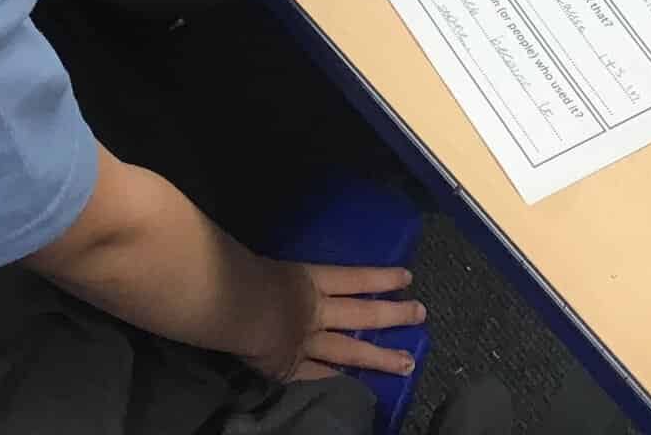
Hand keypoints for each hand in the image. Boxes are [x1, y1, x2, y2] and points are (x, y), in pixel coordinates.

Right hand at [250, 262, 424, 382]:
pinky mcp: (291, 368)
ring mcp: (307, 343)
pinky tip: (355, 386)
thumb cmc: (240, 273)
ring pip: (352, 351)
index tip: (407, 278)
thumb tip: (276, 274)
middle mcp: (315, 311)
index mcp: (308, 280)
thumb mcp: (267, 264)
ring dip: (382, 357)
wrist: (229, 305)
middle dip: (394, 314)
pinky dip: (337, 380)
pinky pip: (320, 375)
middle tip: (420, 313)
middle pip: (363, 313)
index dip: (381, 278)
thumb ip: (281, 275)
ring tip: (408, 362)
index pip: (354, 277)